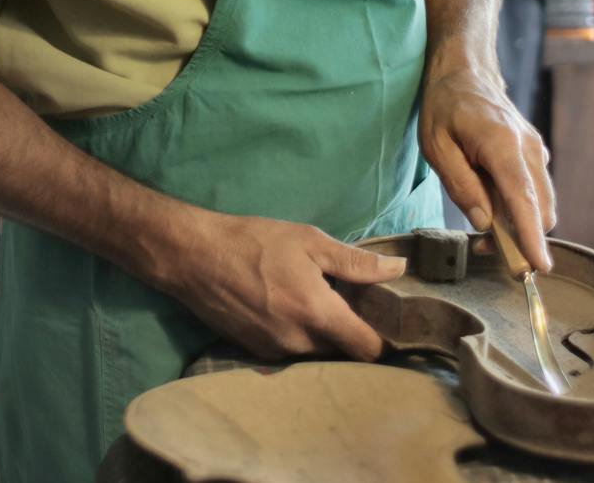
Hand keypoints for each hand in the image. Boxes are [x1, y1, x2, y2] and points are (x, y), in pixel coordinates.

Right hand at [163, 211, 406, 360]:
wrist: (194, 257)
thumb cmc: (255, 242)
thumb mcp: (310, 241)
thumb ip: (356, 263)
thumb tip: (398, 269)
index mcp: (317, 315)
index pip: (367, 350)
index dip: (384, 339)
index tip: (389, 321)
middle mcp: (298, 343)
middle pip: (343, 352)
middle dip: (352, 331)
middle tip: (356, 302)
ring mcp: (274, 352)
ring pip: (317, 352)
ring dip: (324, 333)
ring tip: (321, 300)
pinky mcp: (255, 353)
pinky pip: (292, 350)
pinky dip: (300, 334)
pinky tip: (292, 306)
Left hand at [419, 56, 555, 271]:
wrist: (466, 70)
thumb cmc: (445, 106)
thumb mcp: (437, 146)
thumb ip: (461, 185)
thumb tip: (484, 222)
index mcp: (502, 144)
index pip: (523, 199)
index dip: (531, 236)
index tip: (539, 266)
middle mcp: (529, 148)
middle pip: (541, 208)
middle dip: (522, 239)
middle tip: (483, 248)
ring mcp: (536, 149)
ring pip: (543, 203)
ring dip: (521, 225)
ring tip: (484, 227)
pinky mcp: (536, 152)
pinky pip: (537, 190)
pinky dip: (522, 208)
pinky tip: (494, 205)